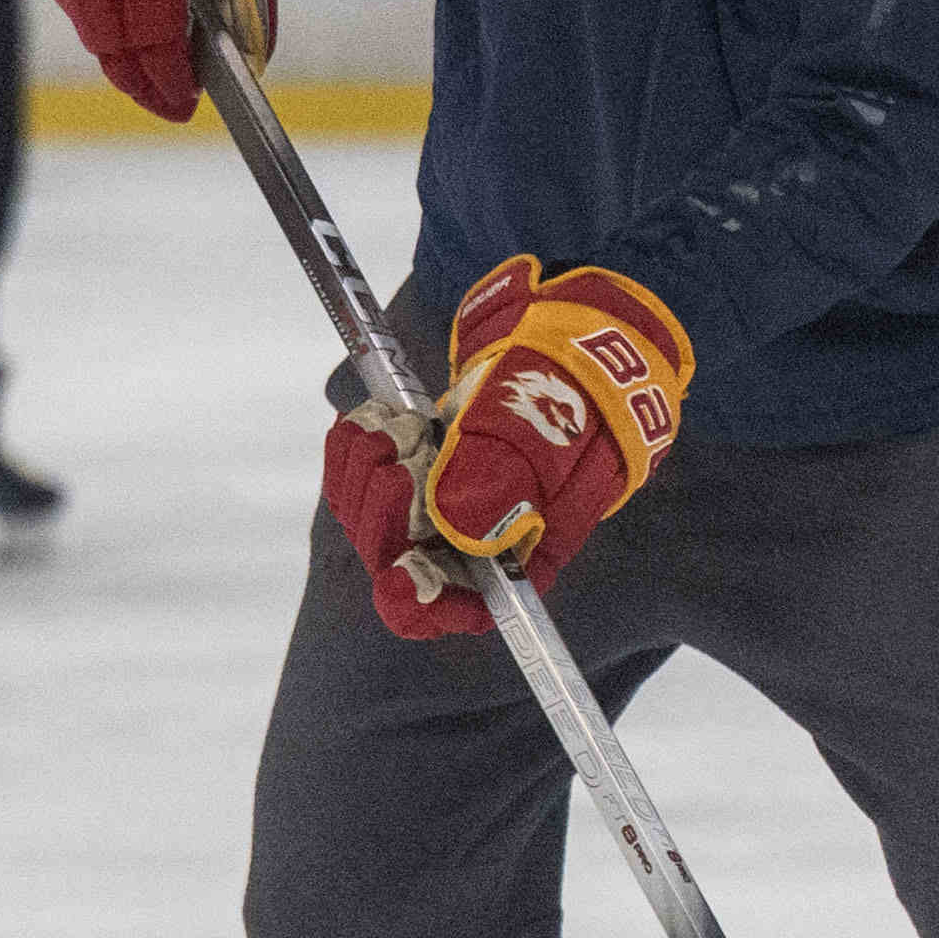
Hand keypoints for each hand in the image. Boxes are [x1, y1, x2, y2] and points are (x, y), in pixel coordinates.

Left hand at [326, 257, 687, 639]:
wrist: (571, 328)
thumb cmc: (581, 384)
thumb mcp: (554, 424)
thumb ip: (508, 474)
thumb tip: (454, 527)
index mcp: (527, 551)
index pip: (472, 609)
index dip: (429, 606)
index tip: (401, 578)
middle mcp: (480, 537)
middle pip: (402, 563)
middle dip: (384, 514)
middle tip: (401, 454)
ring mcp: (442, 500)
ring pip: (370, 520)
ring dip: (365, 473)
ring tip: (399, 424)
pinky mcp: (413, 462)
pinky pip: (357, 477)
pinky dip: (357, 447)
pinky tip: (380, 417)